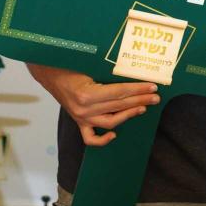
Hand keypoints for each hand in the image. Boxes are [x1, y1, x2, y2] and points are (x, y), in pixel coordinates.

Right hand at [27, 63, 159, 146]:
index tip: (153, 87)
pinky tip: (114, 135)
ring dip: (129, 114)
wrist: (49, 73)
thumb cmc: (70, 65)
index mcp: (87, 94)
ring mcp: (81, 117)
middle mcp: (84, 109)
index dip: (138, 89)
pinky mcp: (79, 122)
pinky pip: (90, 138)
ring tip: (143, 107)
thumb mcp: (88, 65)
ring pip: (110, 122)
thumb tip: (133, 70)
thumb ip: (107, 72)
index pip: (120, 92)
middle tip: (155, 96)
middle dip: (140, 100)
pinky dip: (102, 140)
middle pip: (119, 106)